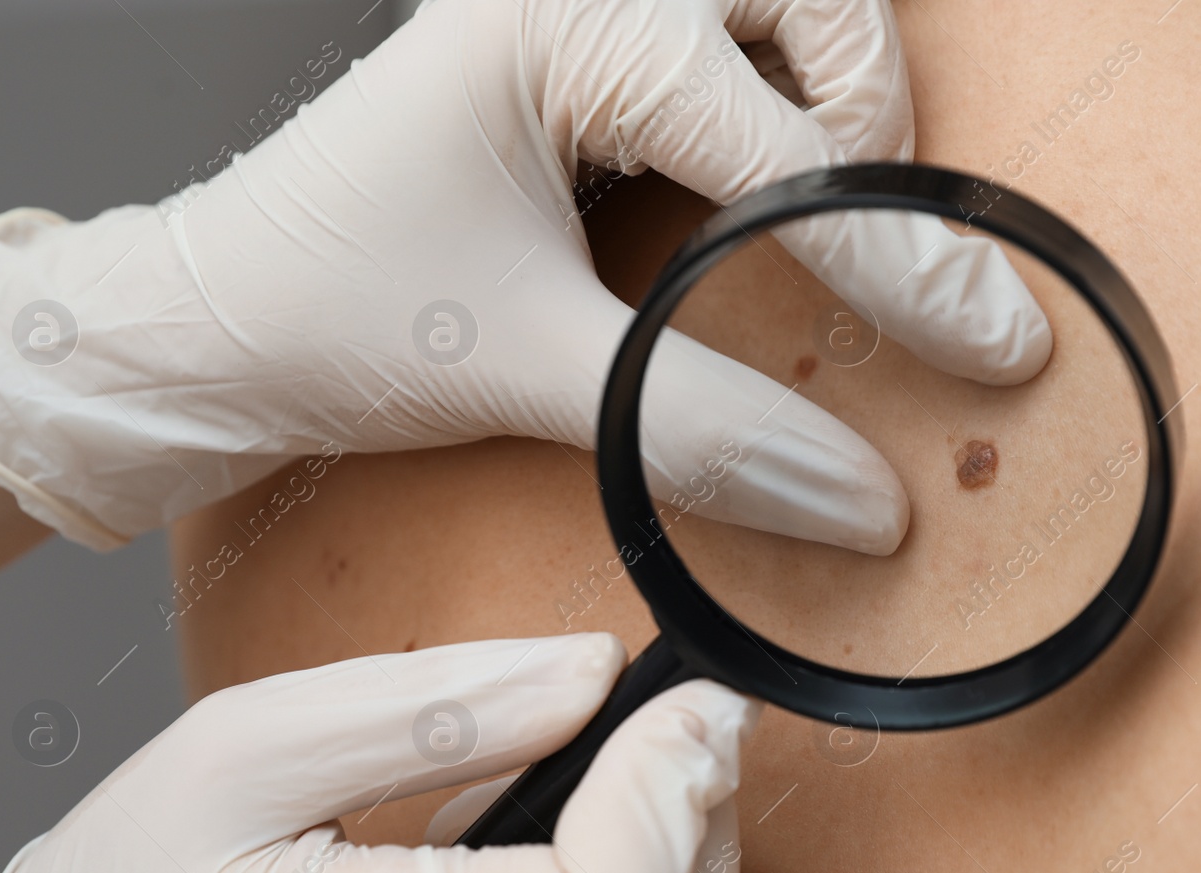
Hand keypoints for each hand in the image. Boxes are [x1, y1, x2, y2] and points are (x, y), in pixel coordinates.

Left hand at [0, 0, 1048, 553]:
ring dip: (836, 90)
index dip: (898, 257)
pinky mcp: (561, 65)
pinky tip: (781, 192)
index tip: (988, 340)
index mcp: (557, 27)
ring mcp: (565, 18)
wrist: (212, 326)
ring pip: (770, 4)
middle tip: (885, 225)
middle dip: (874, 106)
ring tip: (850, 199)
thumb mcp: (526, 368)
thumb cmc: (326, 315)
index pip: (785, 146)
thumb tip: (864, 496)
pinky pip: (714, 55)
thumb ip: (702, 428)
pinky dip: (775, 109)